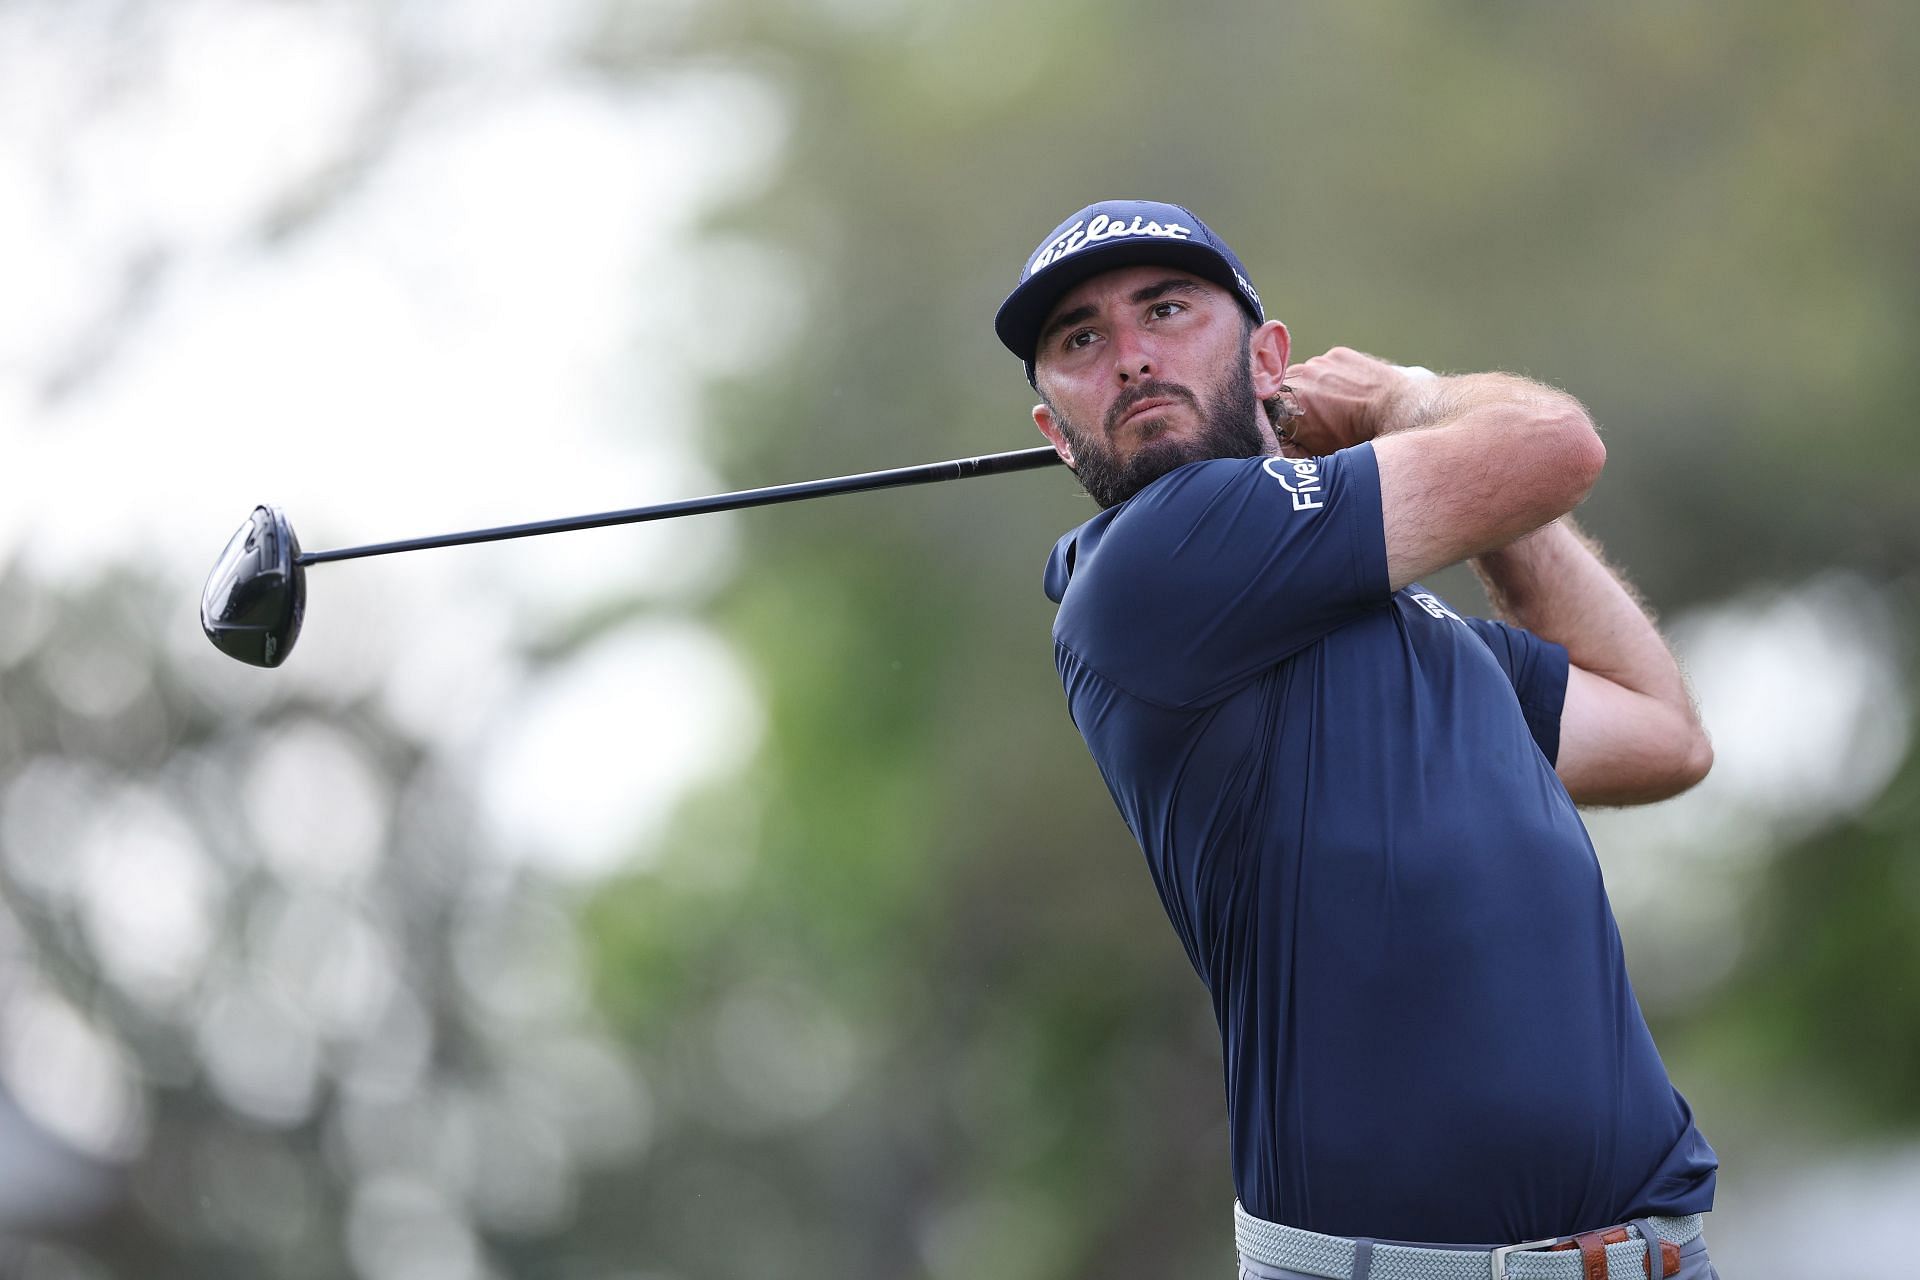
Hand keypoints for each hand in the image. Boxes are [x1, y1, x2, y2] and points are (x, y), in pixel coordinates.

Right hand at [1281, 347, 1432, 456]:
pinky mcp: (1337, 354)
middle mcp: (1297, 377)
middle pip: (1282, 390)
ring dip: (1312, 389)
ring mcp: (1318, 362)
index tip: (1286, 427)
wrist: (1395, 410)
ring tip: (1335, 407)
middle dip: (1293, 403)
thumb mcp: (1316, 454)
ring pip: (1304, 376)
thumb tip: (1271, 444)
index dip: (1274, 418)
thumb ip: (1286, 449)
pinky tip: (1348, 393)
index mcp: (1287, 403)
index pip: (1265, 407)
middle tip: (1313, 420)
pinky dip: (1332, 378)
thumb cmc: (1357, 438)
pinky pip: (1325, 366)